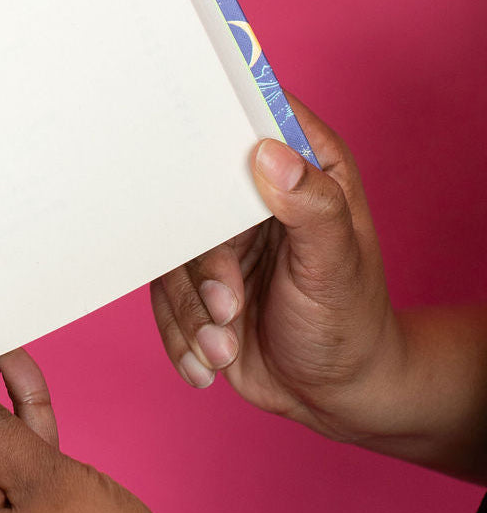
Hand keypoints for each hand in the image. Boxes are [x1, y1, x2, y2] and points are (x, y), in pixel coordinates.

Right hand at [151, 98, 398, 440]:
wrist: (331, 394)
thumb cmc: (349, 323)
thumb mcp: (336, 266)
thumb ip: (311, 208)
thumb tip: (268, 152)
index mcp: (302, 168)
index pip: (252, 117)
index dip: (216, 120)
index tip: (190, 152)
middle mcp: (253, 197)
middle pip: (191, 194)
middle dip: (203, 264)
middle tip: (228, 305)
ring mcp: (219, 240)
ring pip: (171, 256)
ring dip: (193, 311)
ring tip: (226, 346)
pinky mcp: (195, 281)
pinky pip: (162, 297)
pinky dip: (182, 335)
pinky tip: (210, 362)